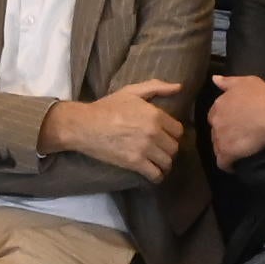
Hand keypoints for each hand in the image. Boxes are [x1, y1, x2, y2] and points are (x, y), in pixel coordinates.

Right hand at [43, 78, 182, 178]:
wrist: (85, 125)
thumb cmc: (108, 107)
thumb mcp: (132, 91)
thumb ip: (157, 87)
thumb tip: (180, 87)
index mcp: (155, 114)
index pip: (178, 130)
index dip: (172, 133)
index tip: (166, 136)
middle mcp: (154, 132)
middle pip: (174, 147)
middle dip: (168, 149)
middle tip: (160, 149)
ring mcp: (145, 149)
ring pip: (167, 162)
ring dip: (164, 163)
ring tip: (157, 162)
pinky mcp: (135, 163)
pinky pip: (155, 175)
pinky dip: (157, 176)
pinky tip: (153, 174)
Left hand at [207, 72, 264, 164]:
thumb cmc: (263, 97)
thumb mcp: (246, 82)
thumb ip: (228, 82)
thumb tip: (214, 79)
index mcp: (219, 105)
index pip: (214, 115)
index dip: (224, 120)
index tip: (233, 123)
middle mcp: (216, 121)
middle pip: (215, 131)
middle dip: (223, 135)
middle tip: (237, 137)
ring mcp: (220, 137)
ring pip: (217, 147)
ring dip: (225, 149)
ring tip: (237, 152)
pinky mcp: (227, 152)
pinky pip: (223, 163)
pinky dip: (227, 165)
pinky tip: (234, 166)